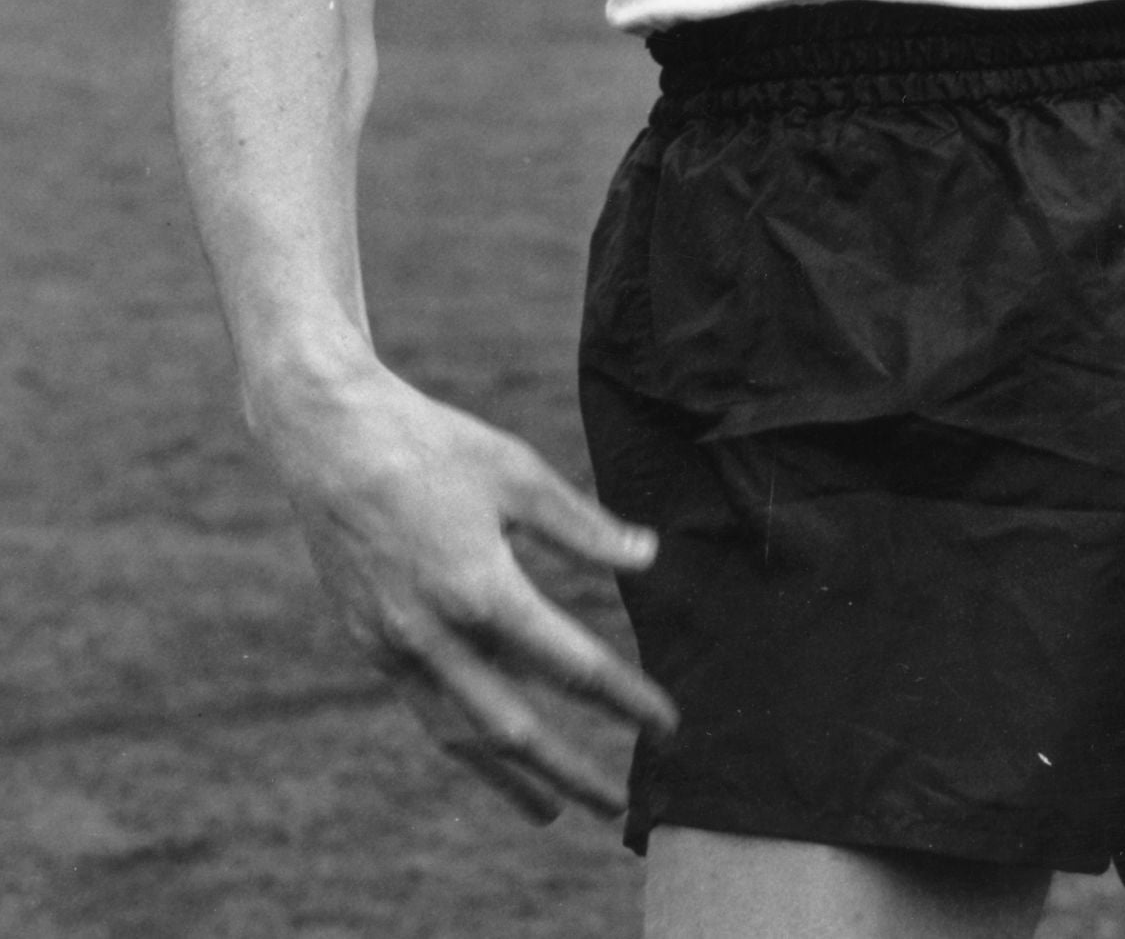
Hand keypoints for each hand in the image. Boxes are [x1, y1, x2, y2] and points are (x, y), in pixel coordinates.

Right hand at [260, 364, 677, 823]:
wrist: (328, 442)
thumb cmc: (435, 446)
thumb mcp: (520, 474)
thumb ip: (584, 527)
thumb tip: (648, 558)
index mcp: (480, 589)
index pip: (570, 664)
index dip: (623, 698)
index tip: (666, 723)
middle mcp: (434, 633)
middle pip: (513, 726)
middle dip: (569, 771)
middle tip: (617, 807)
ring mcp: (395, 646)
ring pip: (459, 735)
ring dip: (509, 779)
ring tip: (551, 811)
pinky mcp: (370, 643)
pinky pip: (424, 710)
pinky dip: (463, 741)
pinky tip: (489, 754)